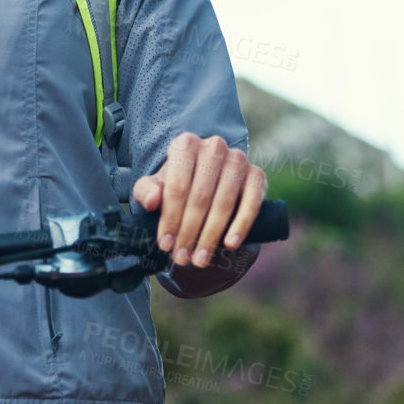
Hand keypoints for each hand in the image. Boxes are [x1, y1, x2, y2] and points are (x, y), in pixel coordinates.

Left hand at [131, 133, 265, 268]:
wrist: (206, 180)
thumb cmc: (176, 183)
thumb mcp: (154, 185)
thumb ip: (146, 191)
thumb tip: (153, 201)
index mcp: (185, 144)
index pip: (177, 186)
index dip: (170, 218)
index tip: (165, 244)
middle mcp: (213, 147)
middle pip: (201, 197)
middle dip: (189, 231)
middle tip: (182, 257)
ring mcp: (238, 159)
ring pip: (225, 202)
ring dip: (211, 235)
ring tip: (200, 259)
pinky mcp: (257, 174)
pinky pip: (252, 202)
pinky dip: (241, 225)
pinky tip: (230, 244)